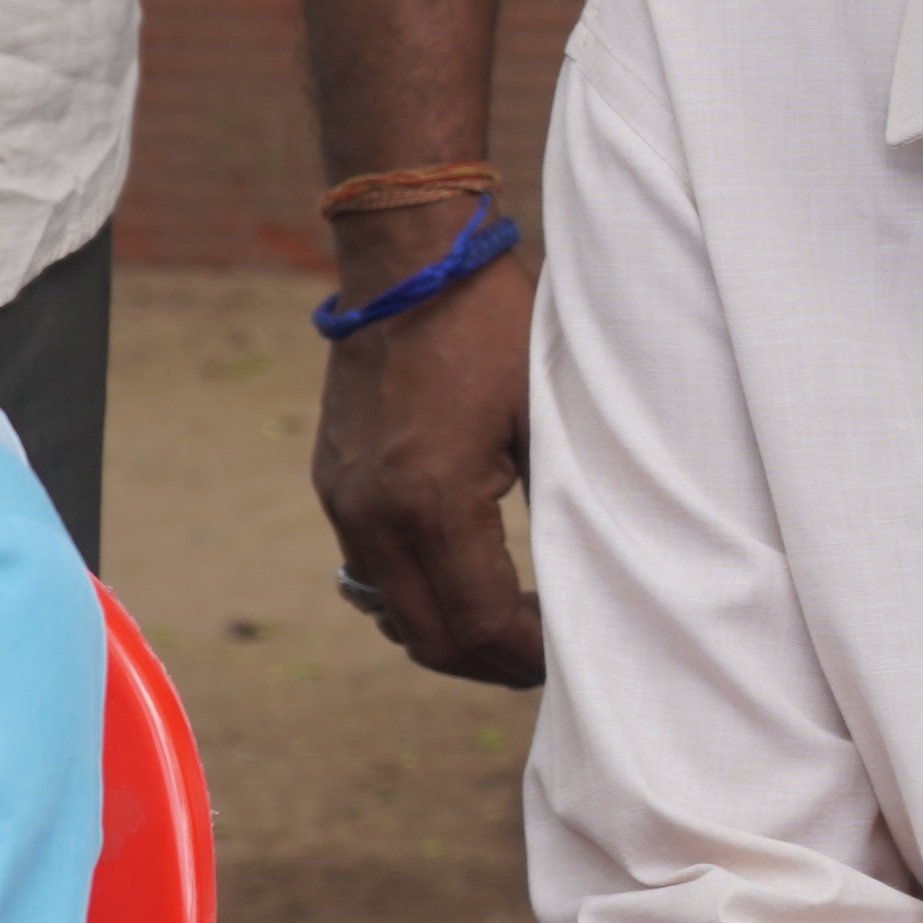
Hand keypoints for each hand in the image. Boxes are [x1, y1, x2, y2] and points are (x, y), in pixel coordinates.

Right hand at [312, 214, 547, 686]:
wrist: (410, 260)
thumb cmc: (495, 329)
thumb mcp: (548, 419)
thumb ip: (562, 505)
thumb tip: (590, 580)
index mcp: (432, 500)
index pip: (480, 624)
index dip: (529, 655)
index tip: (570, 654)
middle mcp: (374, 513)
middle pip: (430, 639)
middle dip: (491, 662)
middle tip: (545, 654)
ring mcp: (344, 501)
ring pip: (394, 614)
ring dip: (451, 633)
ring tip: (512, 621)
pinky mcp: (333, 484)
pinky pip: (371, 572)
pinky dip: (418, 595)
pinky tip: (467, 577)